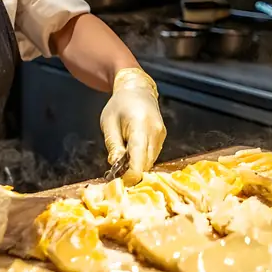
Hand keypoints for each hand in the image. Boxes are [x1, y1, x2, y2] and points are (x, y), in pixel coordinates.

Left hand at [100, 68, 165, 185]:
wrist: (137, 89)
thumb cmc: (119, 105)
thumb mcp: (109, 122)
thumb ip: (113, 144)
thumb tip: (115, 165)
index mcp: (140, 125)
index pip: (139, 156)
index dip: (132, 174)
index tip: (121, 182)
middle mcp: (155, 131)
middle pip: (147, 162)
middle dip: (133, 172)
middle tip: (117, 175)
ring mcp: (161, 134)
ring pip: (151, 161)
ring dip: (138, 166)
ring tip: (122, 163)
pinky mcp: (162, 137)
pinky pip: (153, 155)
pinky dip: (142, 159)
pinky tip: (131, 156)